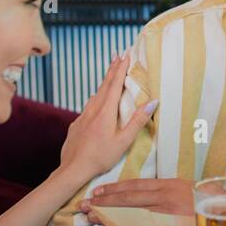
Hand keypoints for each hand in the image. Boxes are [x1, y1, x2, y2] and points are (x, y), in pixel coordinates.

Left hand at [57, 51, 157, 188]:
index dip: (120, 70)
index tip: (125, 55)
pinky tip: (95, 103)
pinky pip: (88, 108)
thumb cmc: (100, 158)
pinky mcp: (76, 126)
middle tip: (117, 56)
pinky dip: (95, 99)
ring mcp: (82, 117)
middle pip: (103, 86)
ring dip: (103, 84)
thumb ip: (138, 121)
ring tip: (109, 76)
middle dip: (112, 70)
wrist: (73, 169)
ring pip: (94, 96)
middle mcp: (92, 111)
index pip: (114, 86)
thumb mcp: (124, 141)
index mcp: (105, 113)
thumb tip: (153, 102)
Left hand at [79, 177, 196, 225]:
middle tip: (84, 205)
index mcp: (169, 186)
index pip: (136, 186)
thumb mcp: (188, 192)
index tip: (97, 192)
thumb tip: (146, 198)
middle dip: (105, 202)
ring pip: (131, 215)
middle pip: (128, 199)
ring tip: (92, 219)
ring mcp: (168, 215)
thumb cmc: (211, 203)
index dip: (115, 189)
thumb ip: (168, 195)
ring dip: (110, 217)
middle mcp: (166, 198)